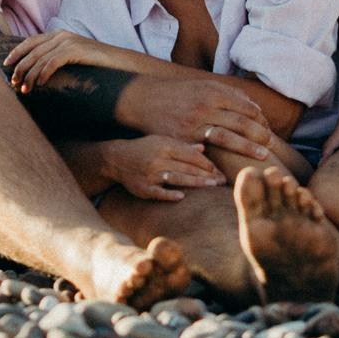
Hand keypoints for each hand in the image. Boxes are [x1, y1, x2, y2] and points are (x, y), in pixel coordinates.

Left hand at [3, 30, 136, 90]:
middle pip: (32, 51)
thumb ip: (56, 60)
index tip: (6, 65)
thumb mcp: (72, 60)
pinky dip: (44, 73)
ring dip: (30, 75)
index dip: (16, 53)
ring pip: (40, 58)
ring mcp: (69, 41)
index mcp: (58, 35)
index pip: (30, 42)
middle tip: (13, 83)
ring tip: (24, 90)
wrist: (121, 63)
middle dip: (20, 68)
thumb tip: (36, 75)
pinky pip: (53, 62)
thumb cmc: (96, 66)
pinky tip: (40, 84)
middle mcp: (61, 35)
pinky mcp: (76, 49)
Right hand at [100, 136, 224, 201]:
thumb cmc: (144, 148)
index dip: (207, 163)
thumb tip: (204, 147)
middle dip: (206, 174)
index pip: (191, 154)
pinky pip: (158, 192)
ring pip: (177, 178)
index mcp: (165, 145)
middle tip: (222, 181)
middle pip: (187, 167)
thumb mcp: (161, 141)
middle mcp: (159, 158)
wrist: (116, 158)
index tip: (219, 170)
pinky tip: (182, 196)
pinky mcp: (143, 188)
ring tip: (211, 186)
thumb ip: (182, 146)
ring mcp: (150, 173)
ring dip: (195, 182)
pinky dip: (170, 194)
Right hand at [114, 74, 270, 160]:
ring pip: (226, 138)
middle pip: (240, 123)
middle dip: (259, 135)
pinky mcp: (181, 139)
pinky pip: (204, 152)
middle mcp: (204, 107)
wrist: (145, 100)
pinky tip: (231, 168)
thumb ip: (229, 94)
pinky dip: (220, 161)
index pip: (245, 107)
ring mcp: (192, 124)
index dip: (260, 119)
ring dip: (246, 149)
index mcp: (212, 92)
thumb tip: (254, 106)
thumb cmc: (180, 94)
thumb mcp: (203, 86)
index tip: (268, 128)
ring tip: (262, 157)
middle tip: (271, 145)